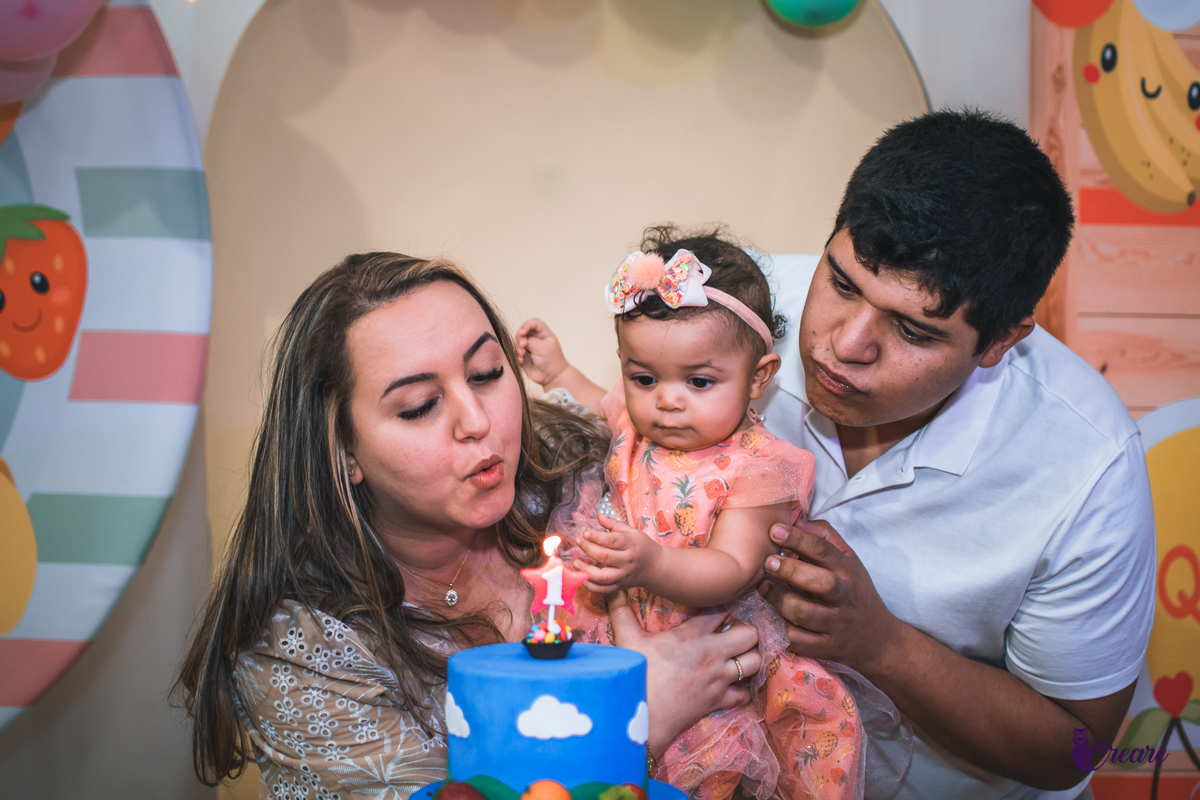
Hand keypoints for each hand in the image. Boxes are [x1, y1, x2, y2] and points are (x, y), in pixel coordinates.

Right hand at [516, 318, 568, 387]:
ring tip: (522, 355)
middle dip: (520, 338)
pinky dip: (517, 355)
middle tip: (523, 346)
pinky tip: (521, 360)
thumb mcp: (542, 347)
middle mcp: (536, 338)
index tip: (523, 333)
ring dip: (517, 347)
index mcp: (544, 333)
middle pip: (522, 331)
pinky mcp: (524, 356)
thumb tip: (519, 340)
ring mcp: (530, 347)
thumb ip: (529, 340)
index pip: (533, 323)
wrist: (552, 377)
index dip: (526, 325)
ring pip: (517, 341)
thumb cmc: (551, 361)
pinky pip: (516, 352)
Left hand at [576, 514, 660, 592]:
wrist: (656, 567)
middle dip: (588, 549)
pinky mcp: (620, 586)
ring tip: (576, 562)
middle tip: (578, 541)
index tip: (585, 533)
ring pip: (603, 577)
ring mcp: (623, 576)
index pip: (612, 540)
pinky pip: (603, 590)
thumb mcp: (633, 532)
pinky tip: (582, 577)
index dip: (597, 536)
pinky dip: (591, 586)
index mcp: (632, 545)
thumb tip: (599, 516)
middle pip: (605, 557)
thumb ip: (614, 524)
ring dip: (586, 571)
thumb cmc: (642, 546)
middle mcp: (627, 562)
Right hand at [608, 591, 760, 753]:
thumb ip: (620, 610)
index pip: (722, 609)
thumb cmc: (634, 674)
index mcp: (692, 634)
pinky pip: (744, 693)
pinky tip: (732, 684)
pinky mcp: (719, 700)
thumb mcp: (626, 638)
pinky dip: (742, 689)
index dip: (724, 604)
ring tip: (738, 654)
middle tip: (734, 631)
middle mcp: (712, 653)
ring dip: (750, 657)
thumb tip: (610, 587)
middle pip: (750, 633)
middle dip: (746, 629)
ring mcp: (719, 678)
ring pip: (755, 662)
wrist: (641, 716)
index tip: (719, 607)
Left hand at [758, 519, 901, 675]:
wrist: (878, 640)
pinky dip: (786, 630)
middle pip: (820, 583)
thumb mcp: (850, 562)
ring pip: (805, 614)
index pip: (824, 551)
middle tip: (767, 561)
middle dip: (790, 571)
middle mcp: (845, 598)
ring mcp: (836, 625)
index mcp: (848, 572)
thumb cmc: (856, 593)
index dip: (798, 539)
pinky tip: (777, 618)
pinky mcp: (827, 648)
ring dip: (780, 601)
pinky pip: (801, 641)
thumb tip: (798, 520)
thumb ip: (826, 539)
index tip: (774, 530)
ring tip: (764, 588)